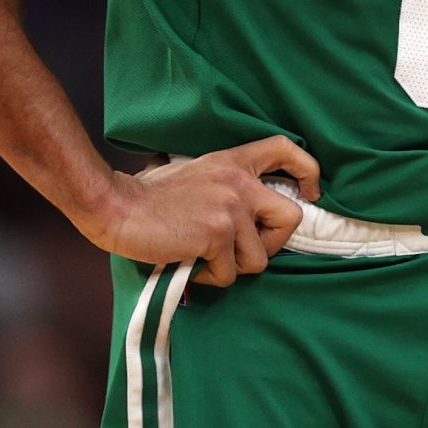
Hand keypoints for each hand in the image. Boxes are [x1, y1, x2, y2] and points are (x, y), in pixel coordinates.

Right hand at [76, 137, 321, 286]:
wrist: (117, 206)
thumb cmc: (149, 196)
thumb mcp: (195, 172)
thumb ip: (225, 184)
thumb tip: (246, 214)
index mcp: (234, 162)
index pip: (286, 149)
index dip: (308, 171)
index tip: (310, 192)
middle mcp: (240, 182)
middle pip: (292, 217)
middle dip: (272, 244)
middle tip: (243, 251)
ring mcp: (230, 208)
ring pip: (259, 258)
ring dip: (233, 267)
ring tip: (204, 258)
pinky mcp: (216, 234)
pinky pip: (229, 274)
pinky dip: (209, 278)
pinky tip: (189, 265)